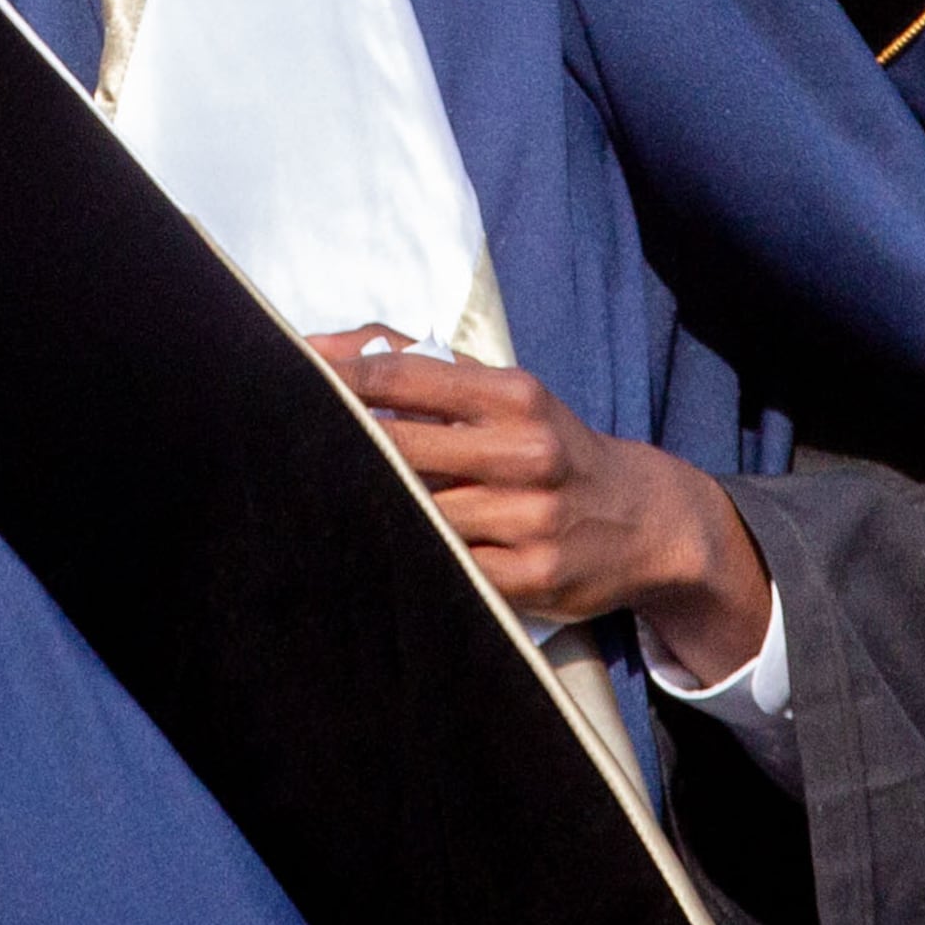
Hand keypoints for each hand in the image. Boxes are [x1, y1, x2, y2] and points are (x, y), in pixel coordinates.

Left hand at [308, 332, 774, 683]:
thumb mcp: (511, 398)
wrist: (647, 520)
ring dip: (366, 509)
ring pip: (418, 514)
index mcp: (516, 396)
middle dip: (340, 446)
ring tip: (314, 503)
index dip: (339, 378)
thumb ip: (426, 372)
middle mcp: (527, 452)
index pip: (406, 376)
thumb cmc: (554, 449)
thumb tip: (327, 348)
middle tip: (278, 442)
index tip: (285, 374)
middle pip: (400, 447)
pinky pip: (448, 568)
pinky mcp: (530, 576)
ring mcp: (529, 519)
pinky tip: (374, 550)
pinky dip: (410, 557)